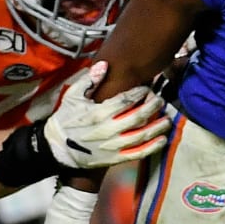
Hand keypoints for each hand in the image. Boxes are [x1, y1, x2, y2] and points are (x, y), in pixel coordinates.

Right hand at [45, 61, 170, 169]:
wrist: (57, 148)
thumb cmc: (66, 119)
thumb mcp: (72, 97)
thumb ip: (89, 81)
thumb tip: (105, 64)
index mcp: (98, 113)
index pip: (125, 100)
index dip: (140, 92)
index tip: (147, 88)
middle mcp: (107, 130)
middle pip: (138, 116)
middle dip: (153, 106)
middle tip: (160, 100)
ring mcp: (112, 146)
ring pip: (142, 135)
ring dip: (158, 126)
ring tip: (167, 118)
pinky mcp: (115, 159)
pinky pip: (138, 153)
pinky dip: (152, 147)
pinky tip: (162, 139)